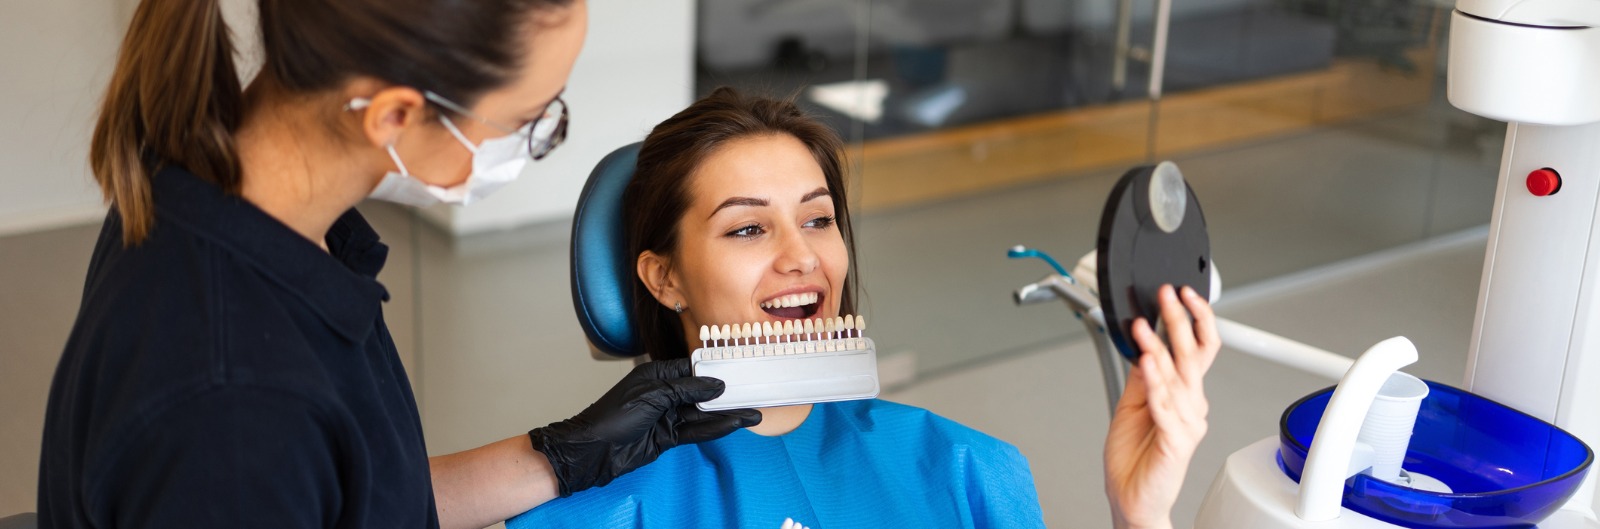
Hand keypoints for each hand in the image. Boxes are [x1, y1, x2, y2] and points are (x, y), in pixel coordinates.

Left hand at [528, 358, 761, 495]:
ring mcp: (667, 416)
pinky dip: (714, 429)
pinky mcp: (668, 437)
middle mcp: (664, 394)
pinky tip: (733, 424)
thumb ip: (686, 390)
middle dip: (727, 394)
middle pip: (701, 393)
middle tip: (754, 392)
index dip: (716, 369)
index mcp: (657, 374)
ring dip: (726, 415)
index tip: (740, 369)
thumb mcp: (652, 395)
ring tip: (752, 413)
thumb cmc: (613, 416)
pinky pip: (696, 431)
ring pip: (702, 414)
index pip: (693, 369)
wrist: (592, 451)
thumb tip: (716, 385)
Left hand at [1104, 285, 1219, 528]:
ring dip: (1159, 348)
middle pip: (1193, 356)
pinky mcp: (1176, 442)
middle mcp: (1192, 408)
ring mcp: (1187, 424)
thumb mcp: (1133, 405)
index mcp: (1185, 397)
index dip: (1195, 320)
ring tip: (1144, 326)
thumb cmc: (1135, 459)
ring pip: (1177, 378)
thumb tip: (1143, 343)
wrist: (1133, 500)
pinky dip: (1156, 383)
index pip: (1199, 351)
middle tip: (1168, 294)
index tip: (1182, 294)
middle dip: (1179, 320)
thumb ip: (1142, 377)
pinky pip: (1165, 406)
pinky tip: (1147, 363)